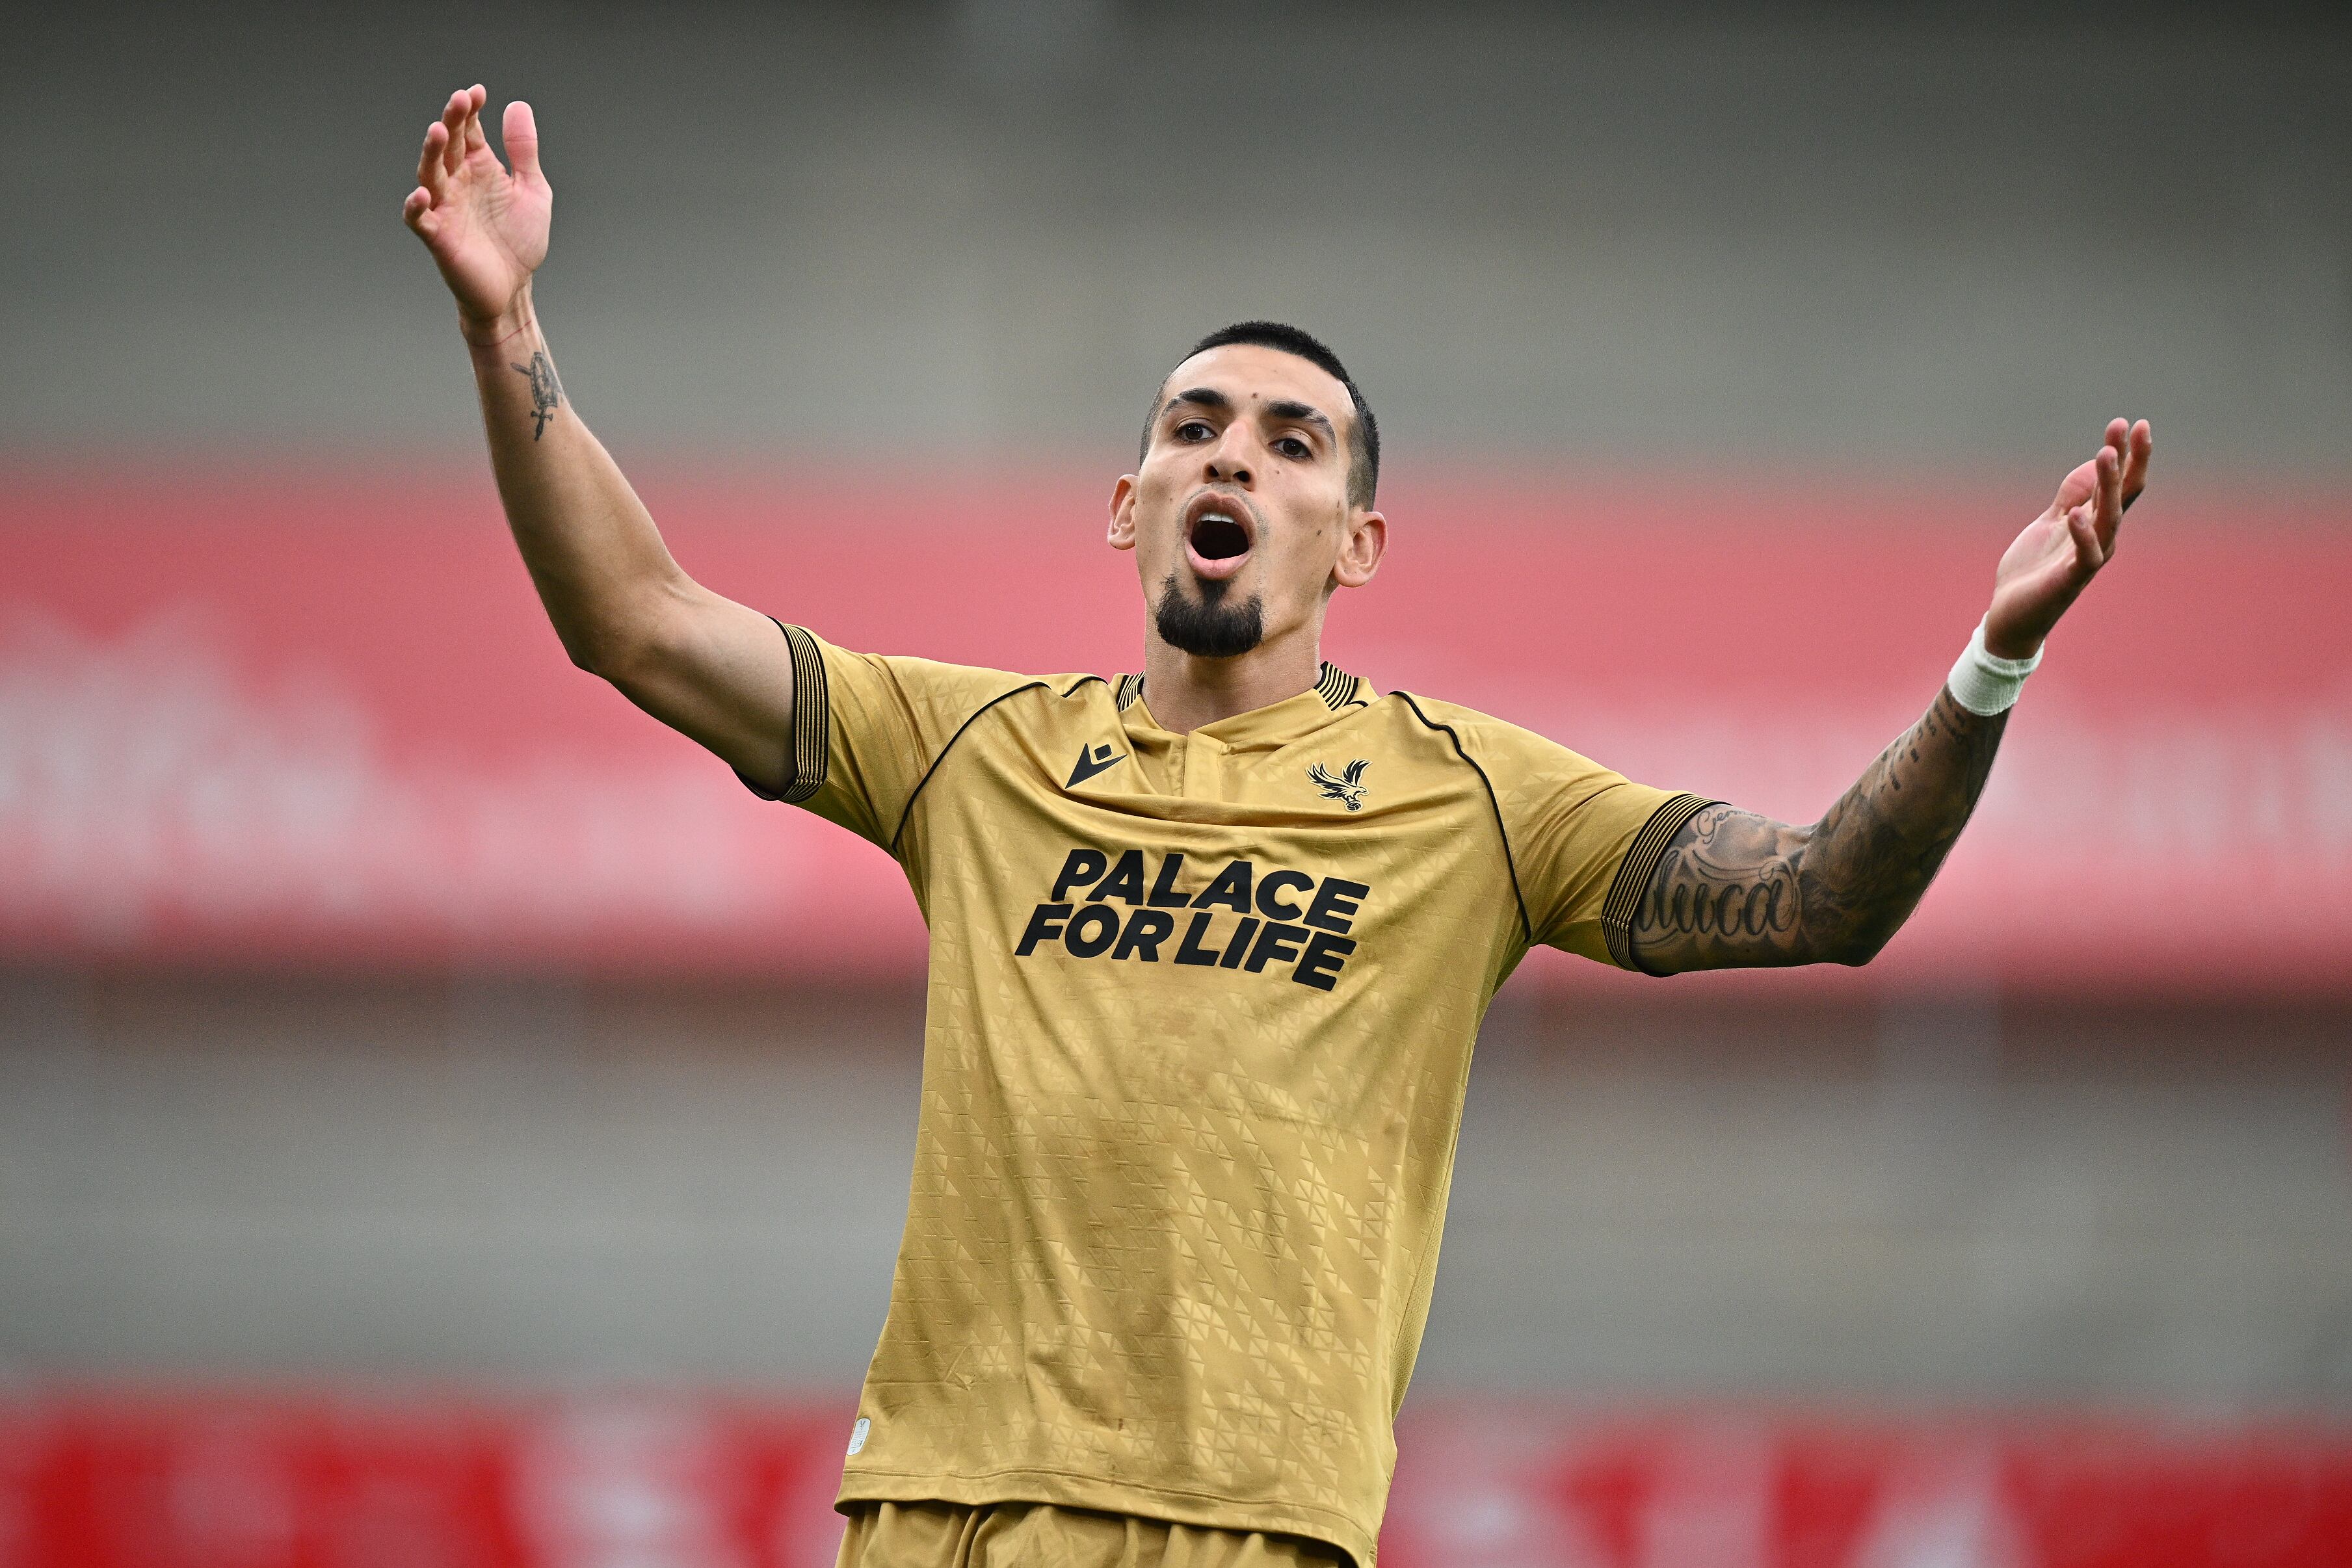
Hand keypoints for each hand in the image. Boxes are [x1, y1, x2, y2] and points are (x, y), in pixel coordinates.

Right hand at [401, 86, 550, 333]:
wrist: (514, 288)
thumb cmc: (520, 240)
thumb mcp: (532, 190)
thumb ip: (524, 151)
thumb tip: (517, 105)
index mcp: (480, 168)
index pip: (470, 131)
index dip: (470, 111)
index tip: (477, 92)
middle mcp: (458, 183)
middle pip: (448, 146)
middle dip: (452, 122)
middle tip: (459, 100)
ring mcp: (445, 208)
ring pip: (430, 174)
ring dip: (432, 153)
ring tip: (438, 131)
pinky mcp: (438, 237)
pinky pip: (420, 219)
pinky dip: (416, 207)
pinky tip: (423, 194)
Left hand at [1983, 417, 2152, 658]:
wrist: (2012, 615)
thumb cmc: (2034, 570)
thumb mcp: (2050, 522)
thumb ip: (2071, 496)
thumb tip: (2094, 464)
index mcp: (2095, 523)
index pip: (2119, 483)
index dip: (2127, 454)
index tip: (2131, 422)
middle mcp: (2100, 538)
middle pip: (2123, 495)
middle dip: (2128, 460)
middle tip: (2133, 427)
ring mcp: (2087, 558)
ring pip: (2108, 518)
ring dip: (2107, 486)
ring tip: (2105, 454)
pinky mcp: (2069, 579)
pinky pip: (2085, 555)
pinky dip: (2082, 534)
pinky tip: (2076, 514)